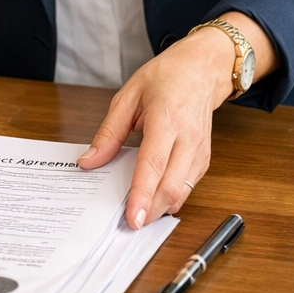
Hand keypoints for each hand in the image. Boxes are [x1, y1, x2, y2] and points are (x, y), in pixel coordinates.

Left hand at [77, 13, 274, 227]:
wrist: (203, 69)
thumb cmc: (167, 78)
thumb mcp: (128, 96)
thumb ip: (108, 133)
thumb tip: (89, 161)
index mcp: (166, 120)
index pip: (153, 165)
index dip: (141, 195)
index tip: (131, 218)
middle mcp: (187, 138)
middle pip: (171, 187)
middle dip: (149, 211)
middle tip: (128, 223)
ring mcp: (200, 150)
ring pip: (182, 192)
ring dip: (160, 208)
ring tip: (138, 213)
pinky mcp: (205, 158)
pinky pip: (188, 186)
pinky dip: (171, 198)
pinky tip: (155, 200)